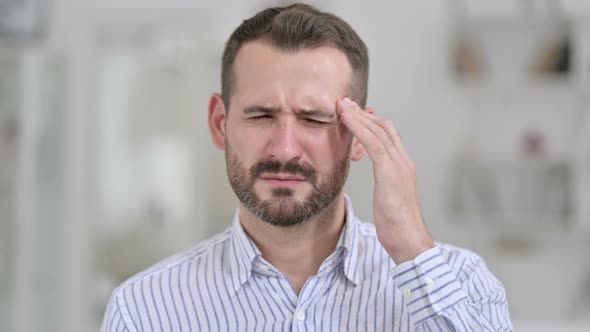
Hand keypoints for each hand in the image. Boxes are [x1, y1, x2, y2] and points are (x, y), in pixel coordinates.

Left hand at [337, 97, 433, 263]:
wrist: (409, 242)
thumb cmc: (397, 227)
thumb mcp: (390, 200)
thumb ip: (386, 187)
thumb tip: (382, 188)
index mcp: (403, 167)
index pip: (388, 136)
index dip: (371, 122)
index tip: (354, 114)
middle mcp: (403, 161)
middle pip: (384, 127)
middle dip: (363, 113)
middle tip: (344, 103)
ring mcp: (399, 165)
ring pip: (378, 130)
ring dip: (358, 115)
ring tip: (341, 105)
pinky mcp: (391, 173)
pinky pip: (373, 143)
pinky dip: (359, 127)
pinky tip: (346, 119)